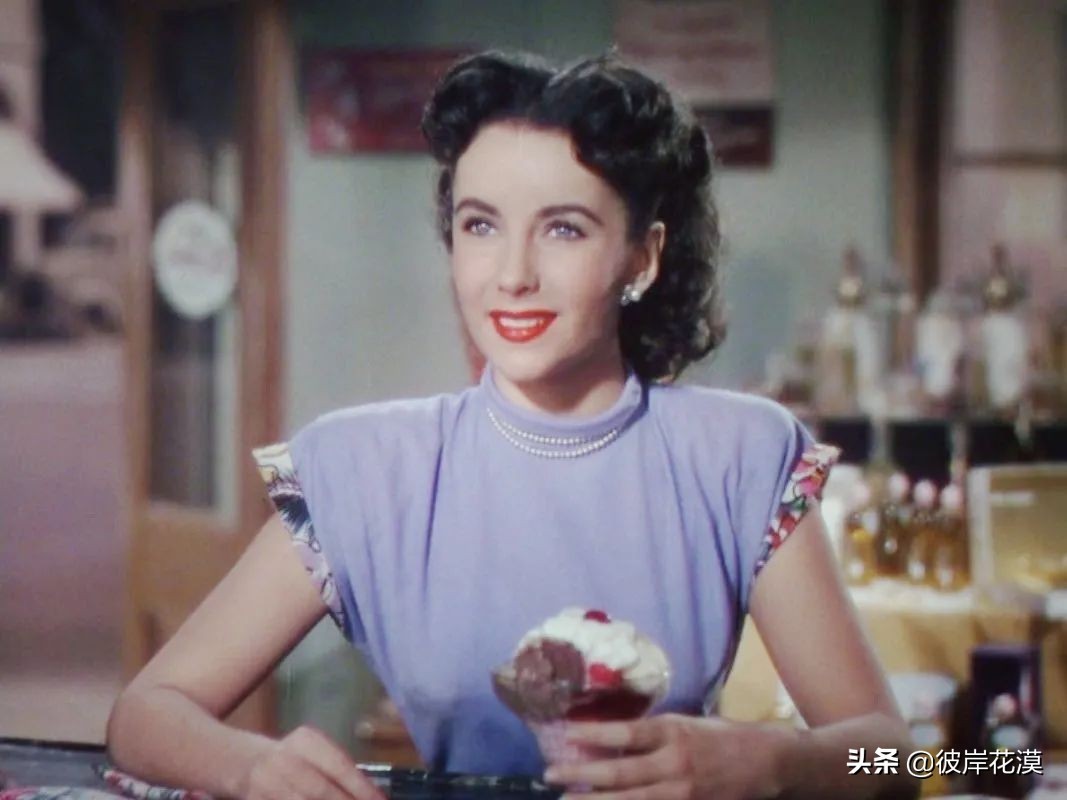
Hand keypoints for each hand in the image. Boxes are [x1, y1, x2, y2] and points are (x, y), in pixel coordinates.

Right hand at [240, 726, 385, 799]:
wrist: (233, 759)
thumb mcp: (310, 751)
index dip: (363, 788)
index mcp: (306, 741)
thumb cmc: (286, 758)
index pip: (340, 766)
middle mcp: (284, 759)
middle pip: (321, 791)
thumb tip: (371, 794)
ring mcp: (266, 784)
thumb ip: (335, 770)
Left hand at [542, 713, 795, 799]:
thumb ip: (653, 733)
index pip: (625, 734)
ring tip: (568, 799)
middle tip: (551, 775)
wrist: (769, 763)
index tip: (565, 734)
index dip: (593, 735)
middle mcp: (675, 764)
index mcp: (674, 732)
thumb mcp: (687, 723)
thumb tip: (610, 737)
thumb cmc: (723, 737)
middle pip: (621, 774)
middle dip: (582, 776)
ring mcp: (683, 794)